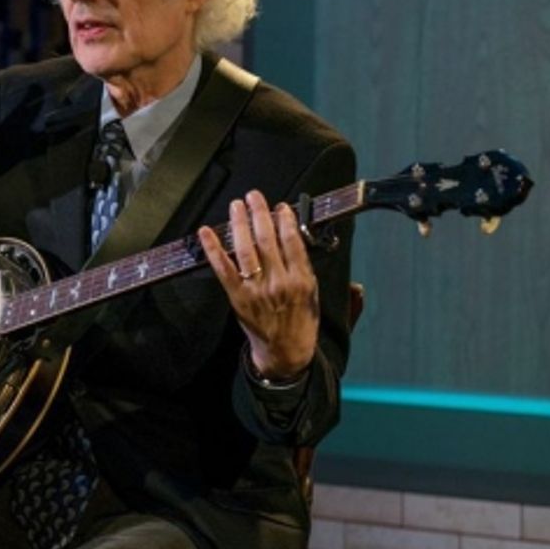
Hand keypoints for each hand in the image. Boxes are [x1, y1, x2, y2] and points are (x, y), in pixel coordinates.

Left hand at [197, 191, 319, 380]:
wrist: (285, 352)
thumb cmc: (301, 324)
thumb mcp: (317, 300)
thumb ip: (321, 277)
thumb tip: (344, 273)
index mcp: (302, 280)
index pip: (293, 242)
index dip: (285, 220)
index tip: (280, 206)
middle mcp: (279, 282)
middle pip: (268, 240)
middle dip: (260, 214)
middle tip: (254, 196)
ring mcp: (256, 289)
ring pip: (246, 249)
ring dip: (239, 224)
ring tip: (236, 205)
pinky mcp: (238, 296)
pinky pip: (223, 268)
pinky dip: (213, 249)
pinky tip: (205, 232)